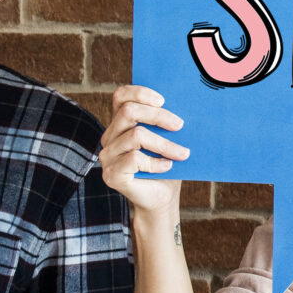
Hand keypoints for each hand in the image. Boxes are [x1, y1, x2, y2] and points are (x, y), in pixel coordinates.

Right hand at [100, 85, 187, 222]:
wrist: (162, 199)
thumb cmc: (167, 166)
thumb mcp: (168, 139)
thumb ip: (166, 121)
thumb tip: (185, 102)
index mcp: (120, 124)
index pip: (120, 96)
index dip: (140, 93)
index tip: (163, 101)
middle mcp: (109, 137)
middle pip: (128, 111)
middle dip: (158, 116)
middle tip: (180, 125)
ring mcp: (107, 156)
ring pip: (135, 135)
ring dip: (164, 144)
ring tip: (183, 153)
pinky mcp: (111, 175)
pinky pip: (134, 159)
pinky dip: (155, 163)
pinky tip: (167, 167)